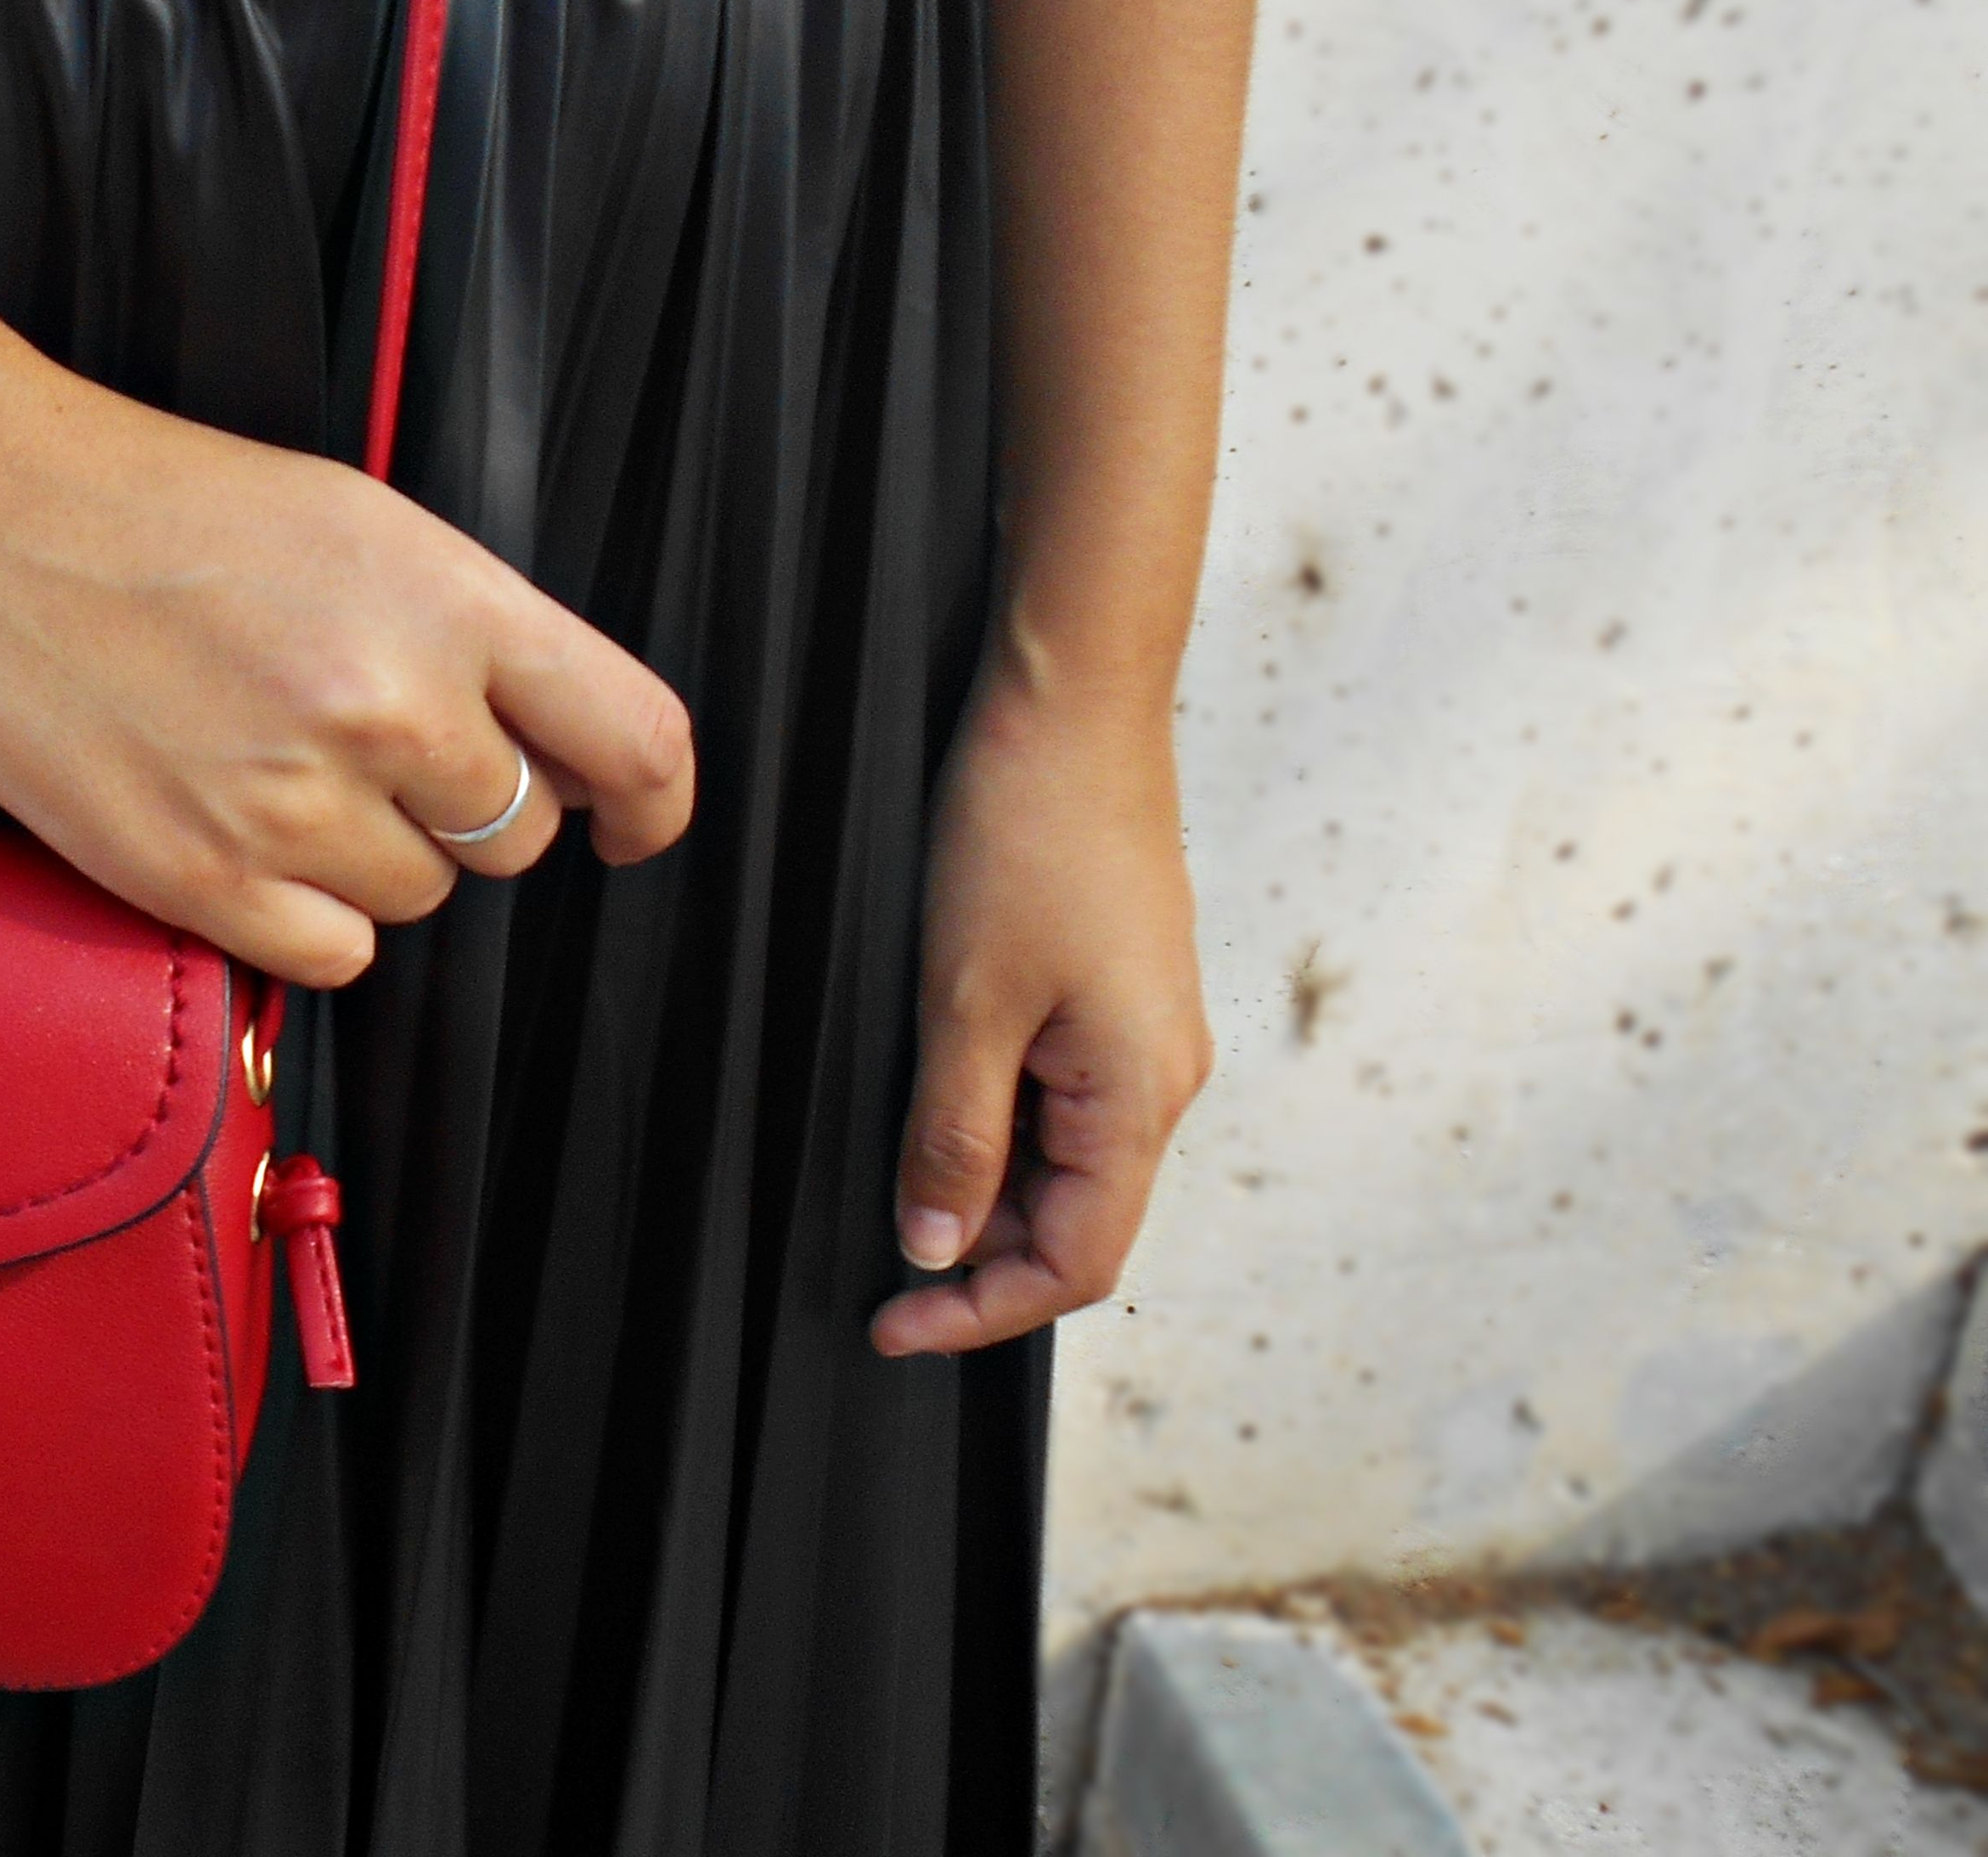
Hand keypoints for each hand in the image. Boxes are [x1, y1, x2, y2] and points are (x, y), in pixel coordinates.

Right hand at [0, 373, 696, 988]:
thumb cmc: (146, 499)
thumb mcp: (351, 519)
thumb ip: (461, 630)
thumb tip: (535, 744)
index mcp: (446, 598)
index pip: (632, 739)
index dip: (651, 803)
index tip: (629, 824)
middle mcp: (391, 704)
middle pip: (512, 834)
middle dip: (458, 810)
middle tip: (356, 747)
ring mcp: (297, 800)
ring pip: (417, 898)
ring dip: (365, 858)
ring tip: (264, 765)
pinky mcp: (202, 877)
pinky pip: (331, 955)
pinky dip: (299, 916)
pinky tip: (234, 829)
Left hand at [869, 661, 1213, 1355]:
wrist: (1072, 709)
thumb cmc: (1022, 839)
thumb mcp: (964, 1003)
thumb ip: (954, 1136)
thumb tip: (935, 1245)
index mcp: (1140, 1095)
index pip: (1077, 1262)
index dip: (982, 1310)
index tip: (891, 1325)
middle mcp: (1160, 1077)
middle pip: (1077, 1221)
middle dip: (978, 1258)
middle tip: (874, 1268)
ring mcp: (1143, 1033)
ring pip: (1066, 1160)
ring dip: (985, 1190)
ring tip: (893, 1186)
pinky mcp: (1116, 990)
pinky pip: (1064, 1097)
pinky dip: (998, 1125)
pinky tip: (935, 1106)